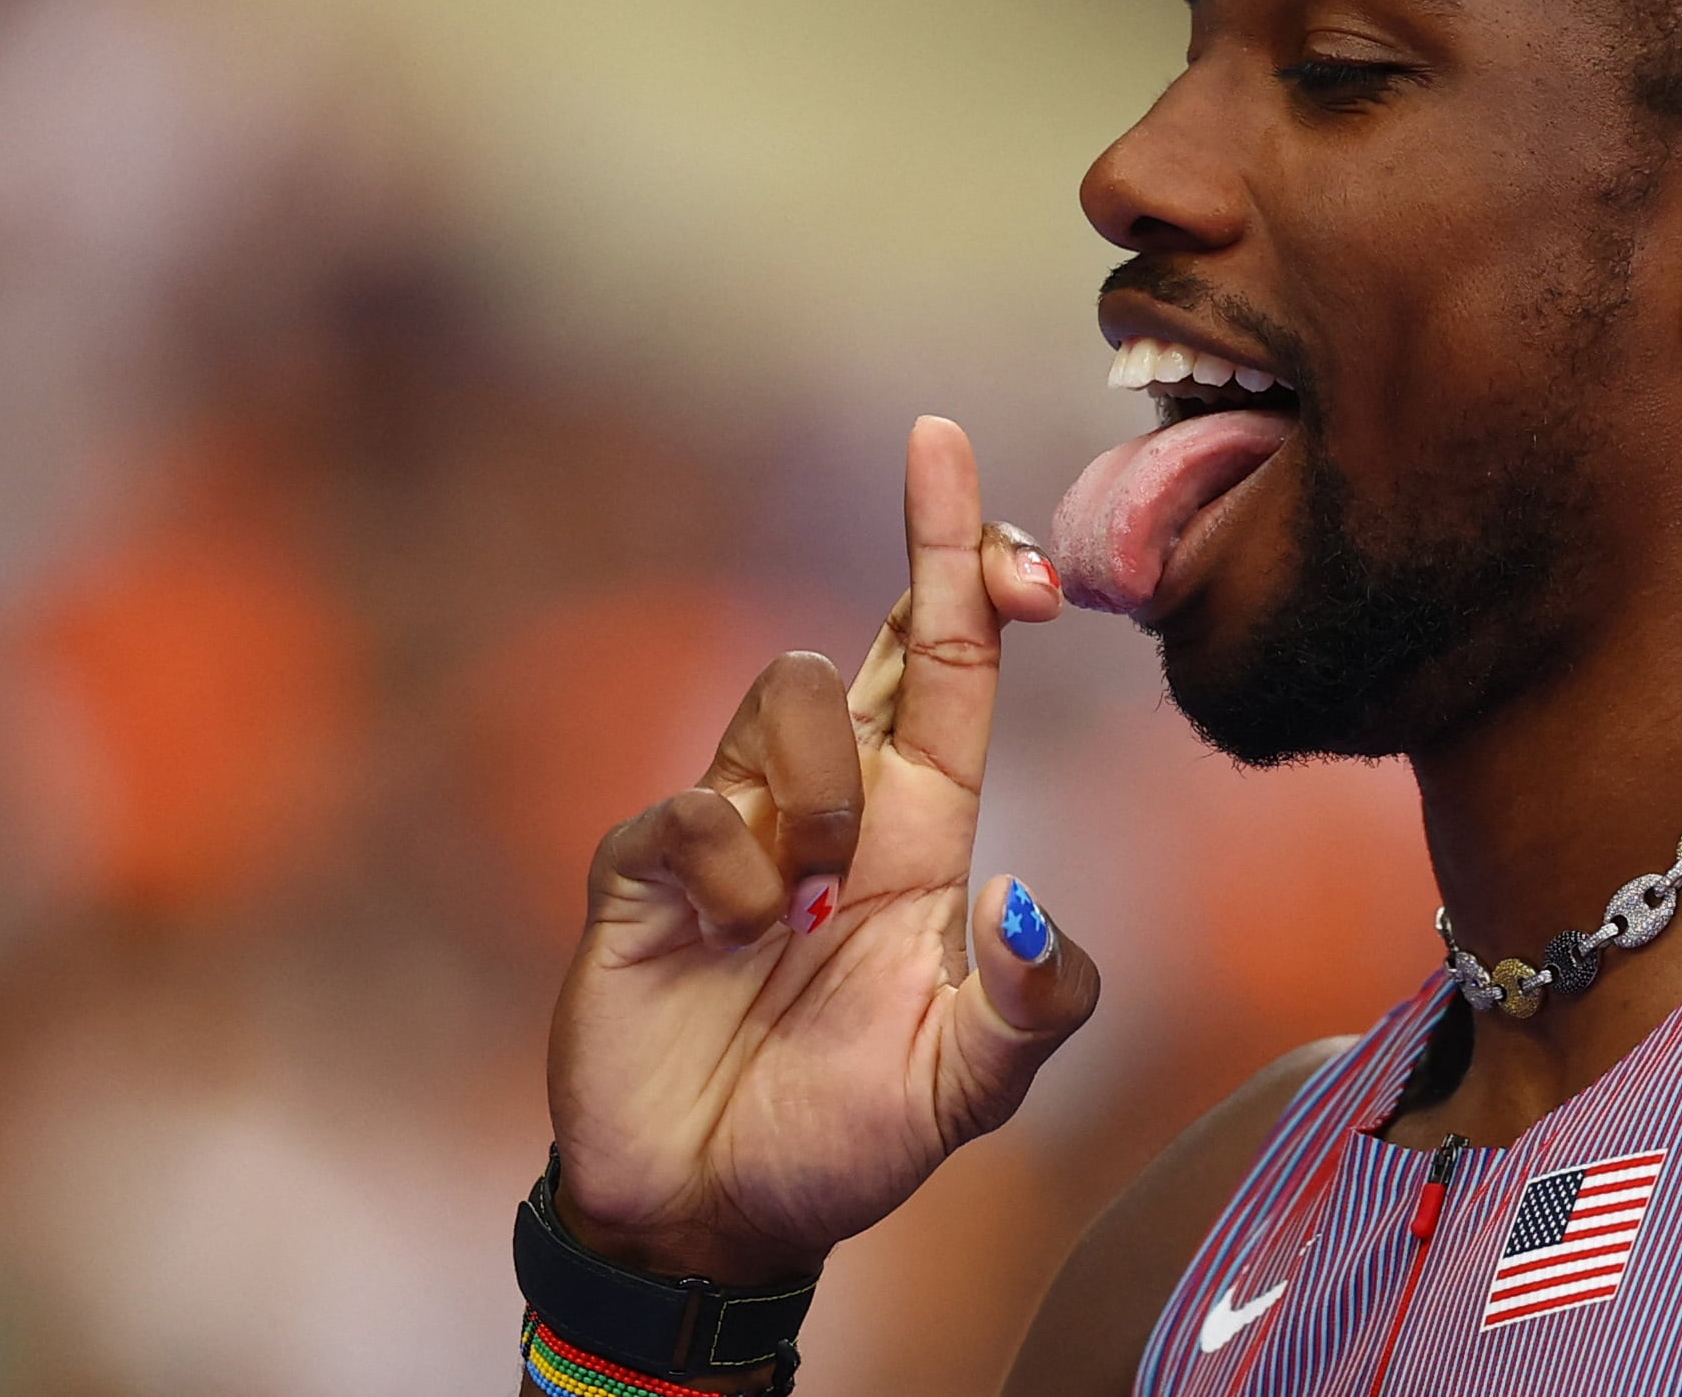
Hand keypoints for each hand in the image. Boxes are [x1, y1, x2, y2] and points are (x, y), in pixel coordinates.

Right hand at [543, 416, 1096, 1283]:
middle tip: (943, 463)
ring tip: (810, 909)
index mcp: (920, 836)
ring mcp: (735, 830)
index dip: (969, 565)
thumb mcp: (968, 1088)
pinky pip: (697, 806)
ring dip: (825, 786)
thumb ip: (1032, 1007)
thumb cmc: (842, 1142)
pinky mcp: (647, 871)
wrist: (707, 1221)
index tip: (966, 460)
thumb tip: (1034, 904)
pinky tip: (738, 937)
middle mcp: (832, 808)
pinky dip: (735, 866)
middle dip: (926, 544)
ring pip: (792, 698)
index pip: (952, 668)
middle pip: (875, 641)